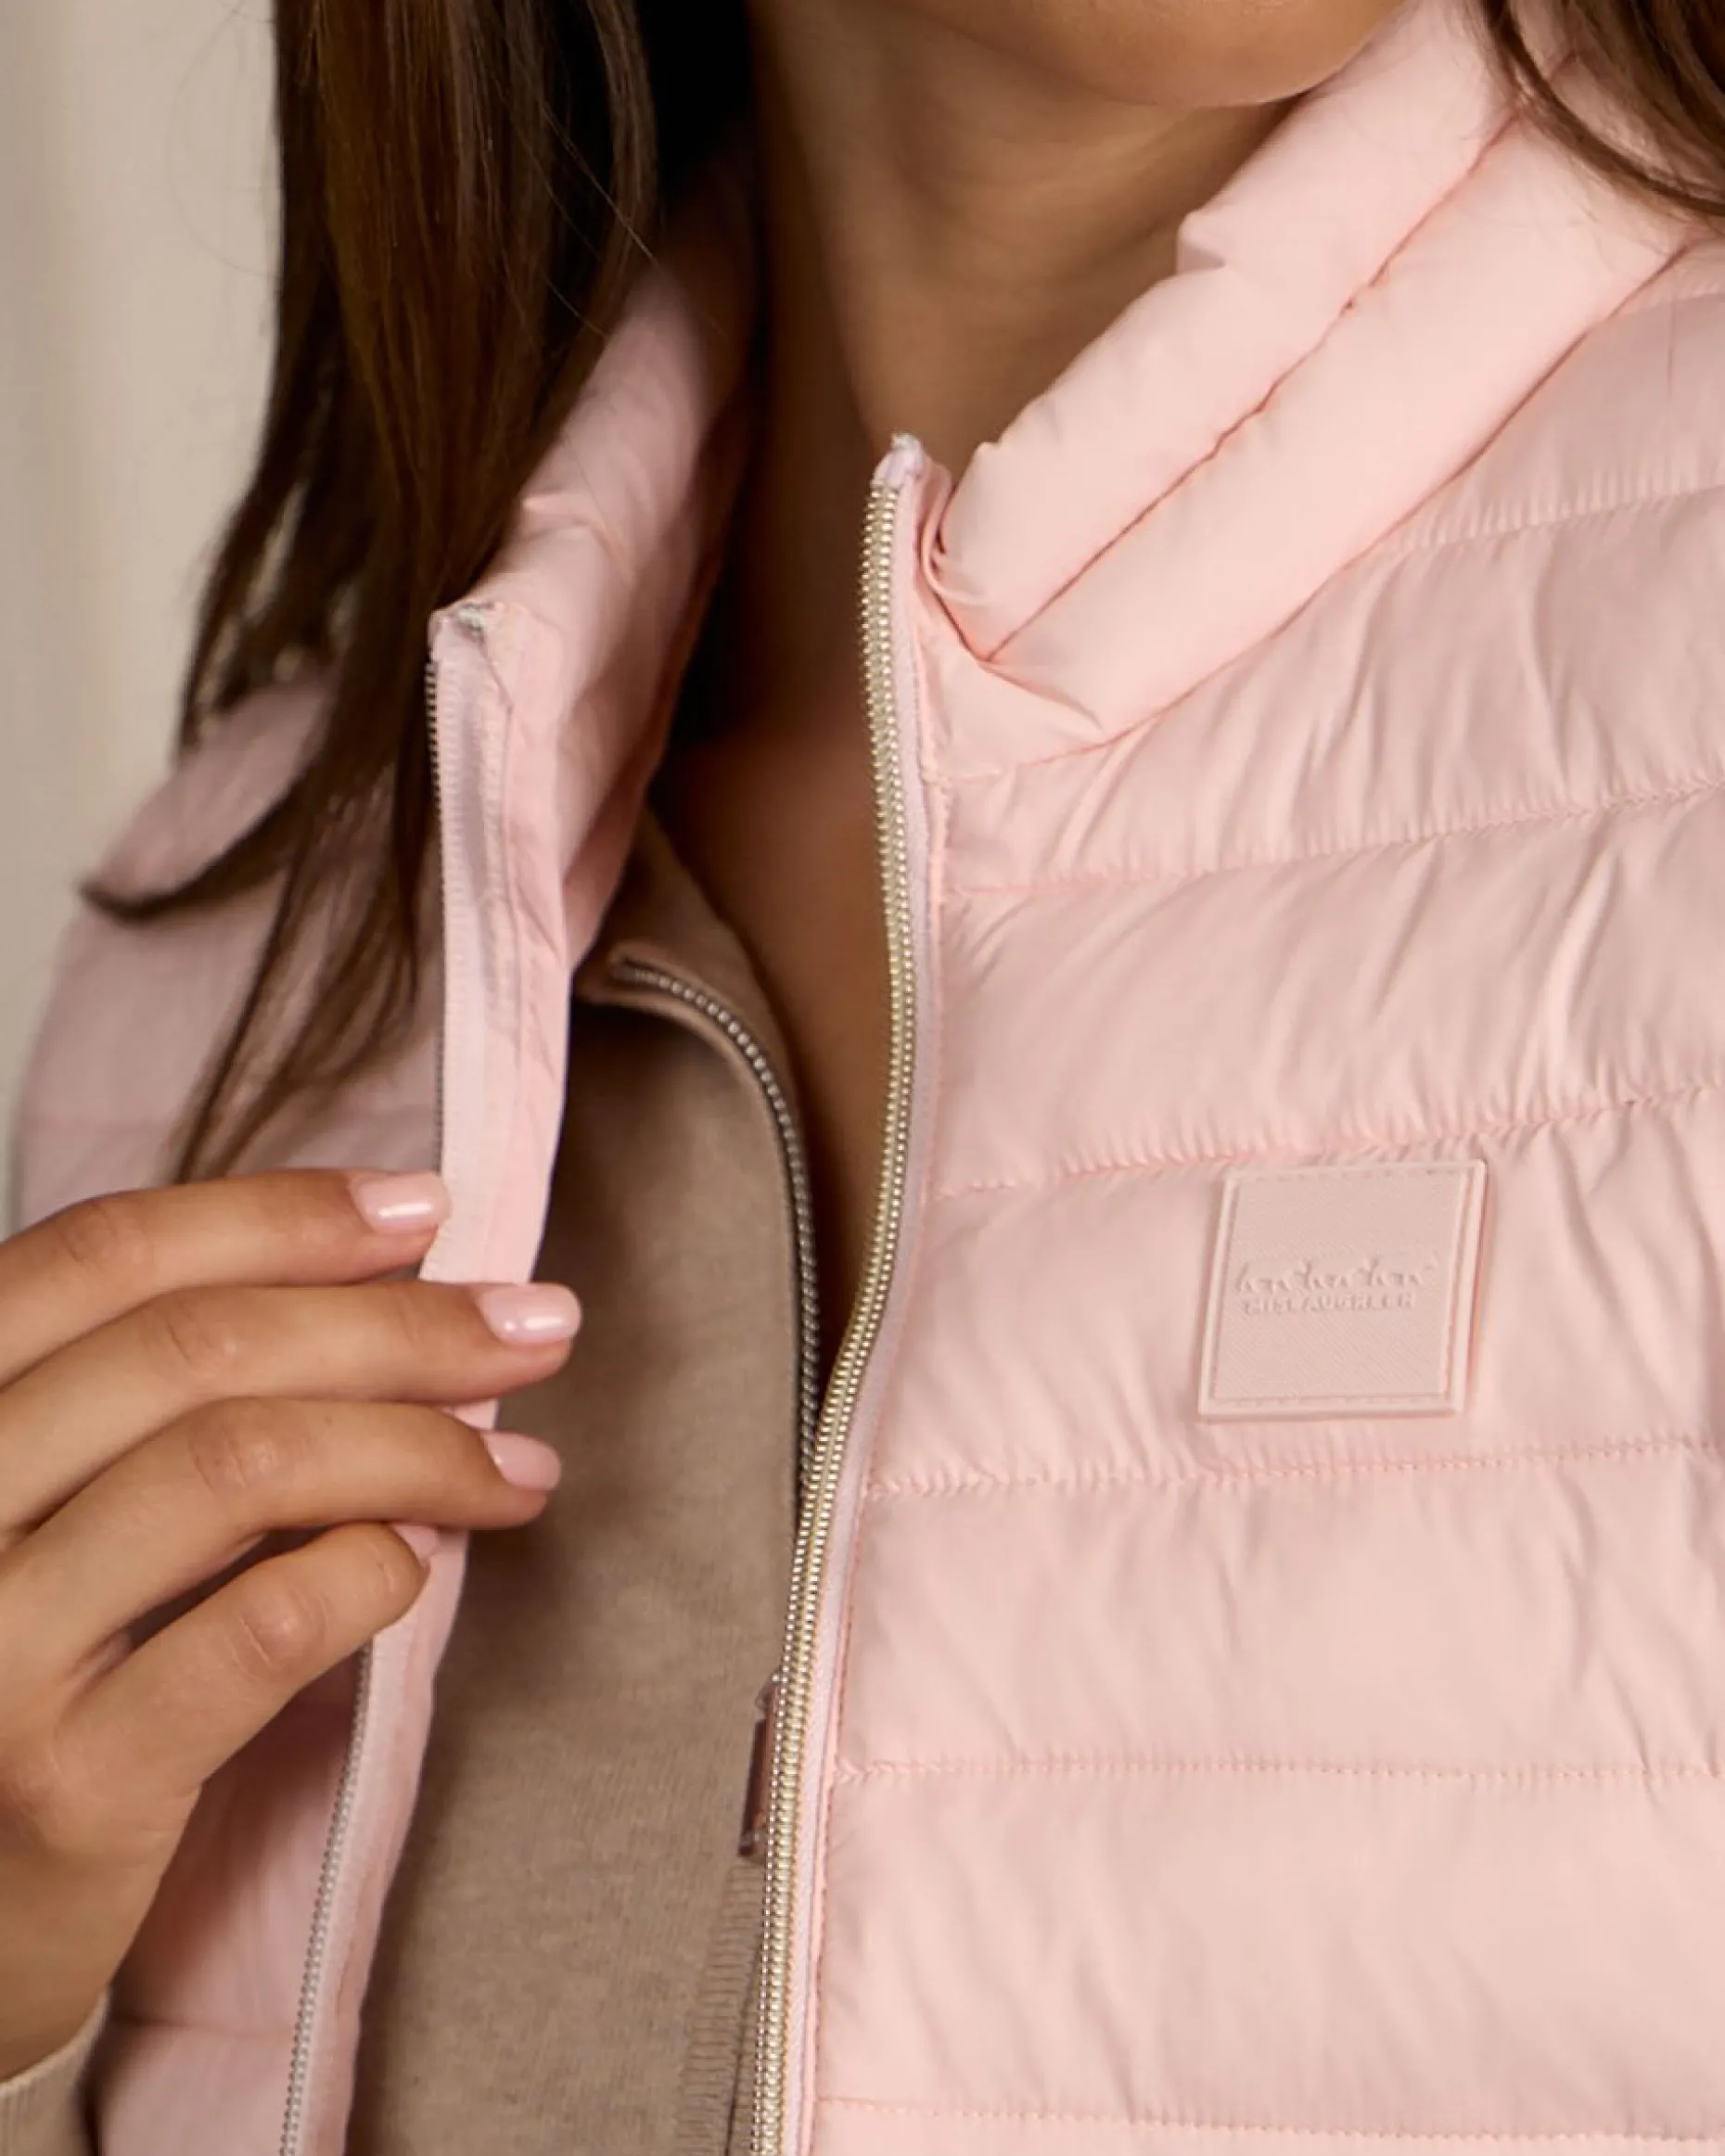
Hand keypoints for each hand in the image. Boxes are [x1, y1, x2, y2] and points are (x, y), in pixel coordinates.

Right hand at [0, 1169, 576, 2078]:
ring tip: (518, 1469)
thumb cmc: (17, 1680)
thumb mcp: (38, 1508)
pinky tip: (421, 1566)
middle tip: (534, 1328)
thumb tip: (387, 1286)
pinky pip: (263, 1626)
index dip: (281, 1216)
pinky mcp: (65, 1781)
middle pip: (199, 1347)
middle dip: (401, 1323)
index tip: (426, 1210)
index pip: (104, 1255)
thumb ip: (146, 1403)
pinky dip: (371, 1572)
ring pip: (243, 1465)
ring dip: (420, 1447)